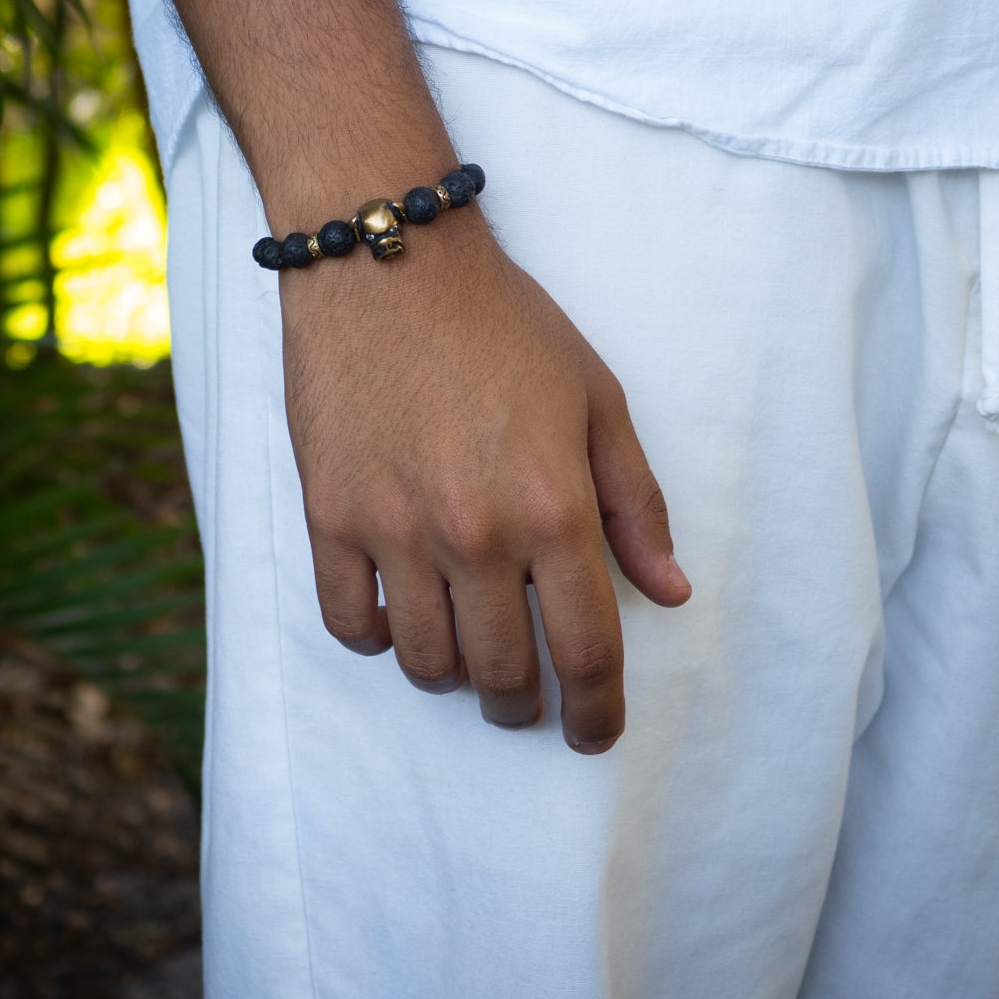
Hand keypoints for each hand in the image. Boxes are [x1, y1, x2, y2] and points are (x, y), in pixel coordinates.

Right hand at [279, 209, 691, 754]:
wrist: (390, 266)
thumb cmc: (503, 324)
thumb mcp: (596, 399)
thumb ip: (636, 503)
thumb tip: (669, 592)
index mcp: (553, 507)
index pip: (586, 651)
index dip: (597, 711)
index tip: (595, 732)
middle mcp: (475, 534)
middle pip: (504, 674)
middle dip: (526, 703)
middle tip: (529, 693)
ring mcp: (394, 529)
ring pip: (426, 662)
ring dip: (455, 677)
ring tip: (467, 656)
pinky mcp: (329, 515)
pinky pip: (349, 622)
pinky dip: (378, 640)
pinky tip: (399, 618)